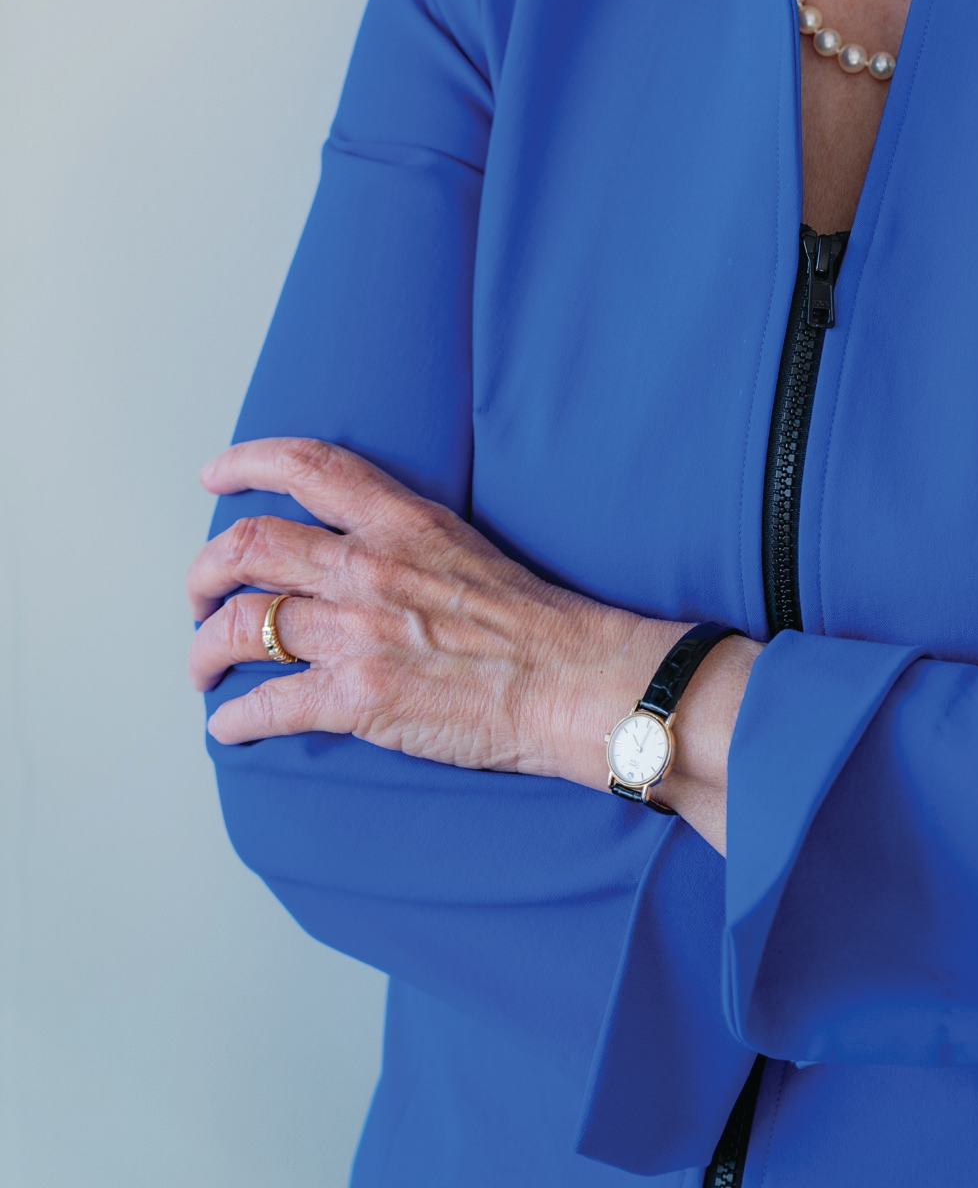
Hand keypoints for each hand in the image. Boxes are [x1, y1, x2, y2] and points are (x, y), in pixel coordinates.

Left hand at [186, 439, 755, 848]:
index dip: (247, 461)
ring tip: (201, 666)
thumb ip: (400, 542)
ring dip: (203, 649)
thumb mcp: (461, 547)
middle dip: (202, 572)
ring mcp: (357, 633)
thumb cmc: (533, 622)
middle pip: (247, 547)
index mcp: (399, 522)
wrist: (570, 680)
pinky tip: (232, 726)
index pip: (307, 466)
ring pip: (239, 626)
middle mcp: (367, 568)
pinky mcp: (357, 698)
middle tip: (197, 593)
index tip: (216, 472)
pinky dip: (236, 720)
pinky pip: (267, 705)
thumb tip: (350, 552)